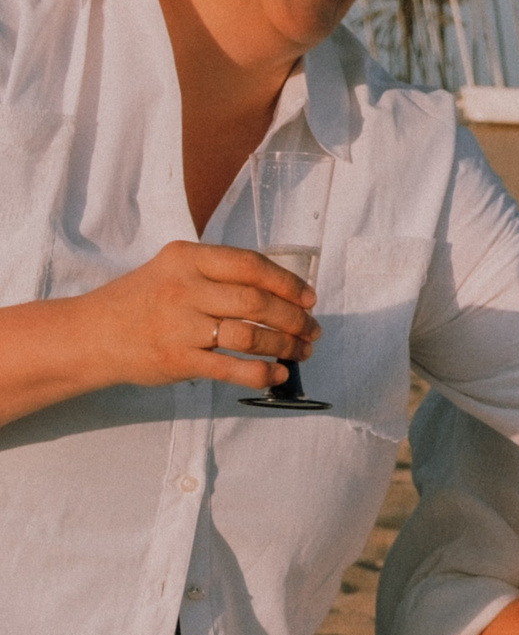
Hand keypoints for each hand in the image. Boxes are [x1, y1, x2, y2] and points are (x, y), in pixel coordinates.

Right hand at [75, 240, 320, 392]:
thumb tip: (282, 291)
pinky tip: (278, 374)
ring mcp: (180, 326)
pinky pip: (233, 368)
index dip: (289, 283)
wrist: (89, 335)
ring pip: (251, 336)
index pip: (251, 266)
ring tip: (302, 351)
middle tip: (312, 329)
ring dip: (286, 346)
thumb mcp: (173, 270)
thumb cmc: (141, 301)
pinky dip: (263, 373)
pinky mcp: (178, 360)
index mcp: (186, 259)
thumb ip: (218, 274)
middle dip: (295, 318)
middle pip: (258, 302)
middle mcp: (184, 289)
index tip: (310, 298)